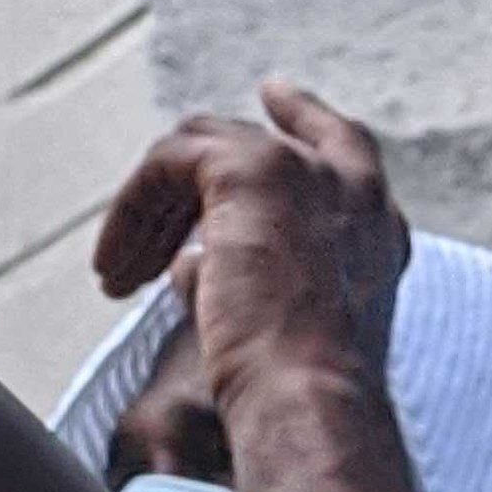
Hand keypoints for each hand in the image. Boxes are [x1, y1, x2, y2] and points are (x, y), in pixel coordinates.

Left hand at [92, 82, 414, 425]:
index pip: (343, 147)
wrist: (308, 396)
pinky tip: (114, 269)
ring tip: (118, 276)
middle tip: (142, 219)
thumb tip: (188, 263)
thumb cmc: (296, 389)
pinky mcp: (253, 165)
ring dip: (152, 211)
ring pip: (202, 151)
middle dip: (190, 182)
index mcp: (377, 228)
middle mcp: (353, 186)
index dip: (306, 117)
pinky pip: (169, 163)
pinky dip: (132, 211)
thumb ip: (244, 274)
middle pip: (256, 144)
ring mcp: (305, 168)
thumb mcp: (280, 324)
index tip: (275, 94)